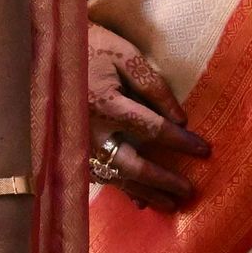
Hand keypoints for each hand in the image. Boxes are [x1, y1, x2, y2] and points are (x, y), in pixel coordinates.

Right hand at [86, 23, 208, 209]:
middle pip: (132, 165)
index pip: (152, 130)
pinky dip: (120, 188)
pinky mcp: (71, 148)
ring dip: (143, 192)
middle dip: (162, 180)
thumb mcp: (124, 55)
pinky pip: (98, 175)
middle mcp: (90, 131)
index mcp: (106, 105)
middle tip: (188, 191)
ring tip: (168, 205)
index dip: (180, 142)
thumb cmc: (91, 48)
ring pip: (114, 176)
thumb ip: (152, 85)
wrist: (47, 50)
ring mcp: (78, 144)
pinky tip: (137, 199)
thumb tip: (179, 118)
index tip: (204, 151)